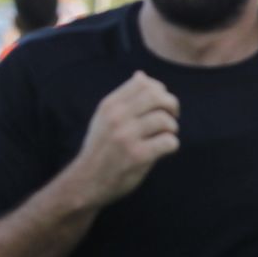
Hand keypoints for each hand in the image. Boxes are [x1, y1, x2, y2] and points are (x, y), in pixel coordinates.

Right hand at [68, 72, 179, 207]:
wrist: (86, 181)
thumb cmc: (101, 148)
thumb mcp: (104, 118)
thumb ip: (124, 98)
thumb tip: (141, 75)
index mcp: (110, 105)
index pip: (143, 83)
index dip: (159, 90)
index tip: (160, 104)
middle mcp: (117, 118)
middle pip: (157, 97)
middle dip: (171, 105)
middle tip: (172, 117)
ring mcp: (127, 137)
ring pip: (165, 120)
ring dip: (172, 128)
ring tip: (166, 135)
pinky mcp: (138, 156)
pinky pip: (169, 142)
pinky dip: (171, 145)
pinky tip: (164, 149)